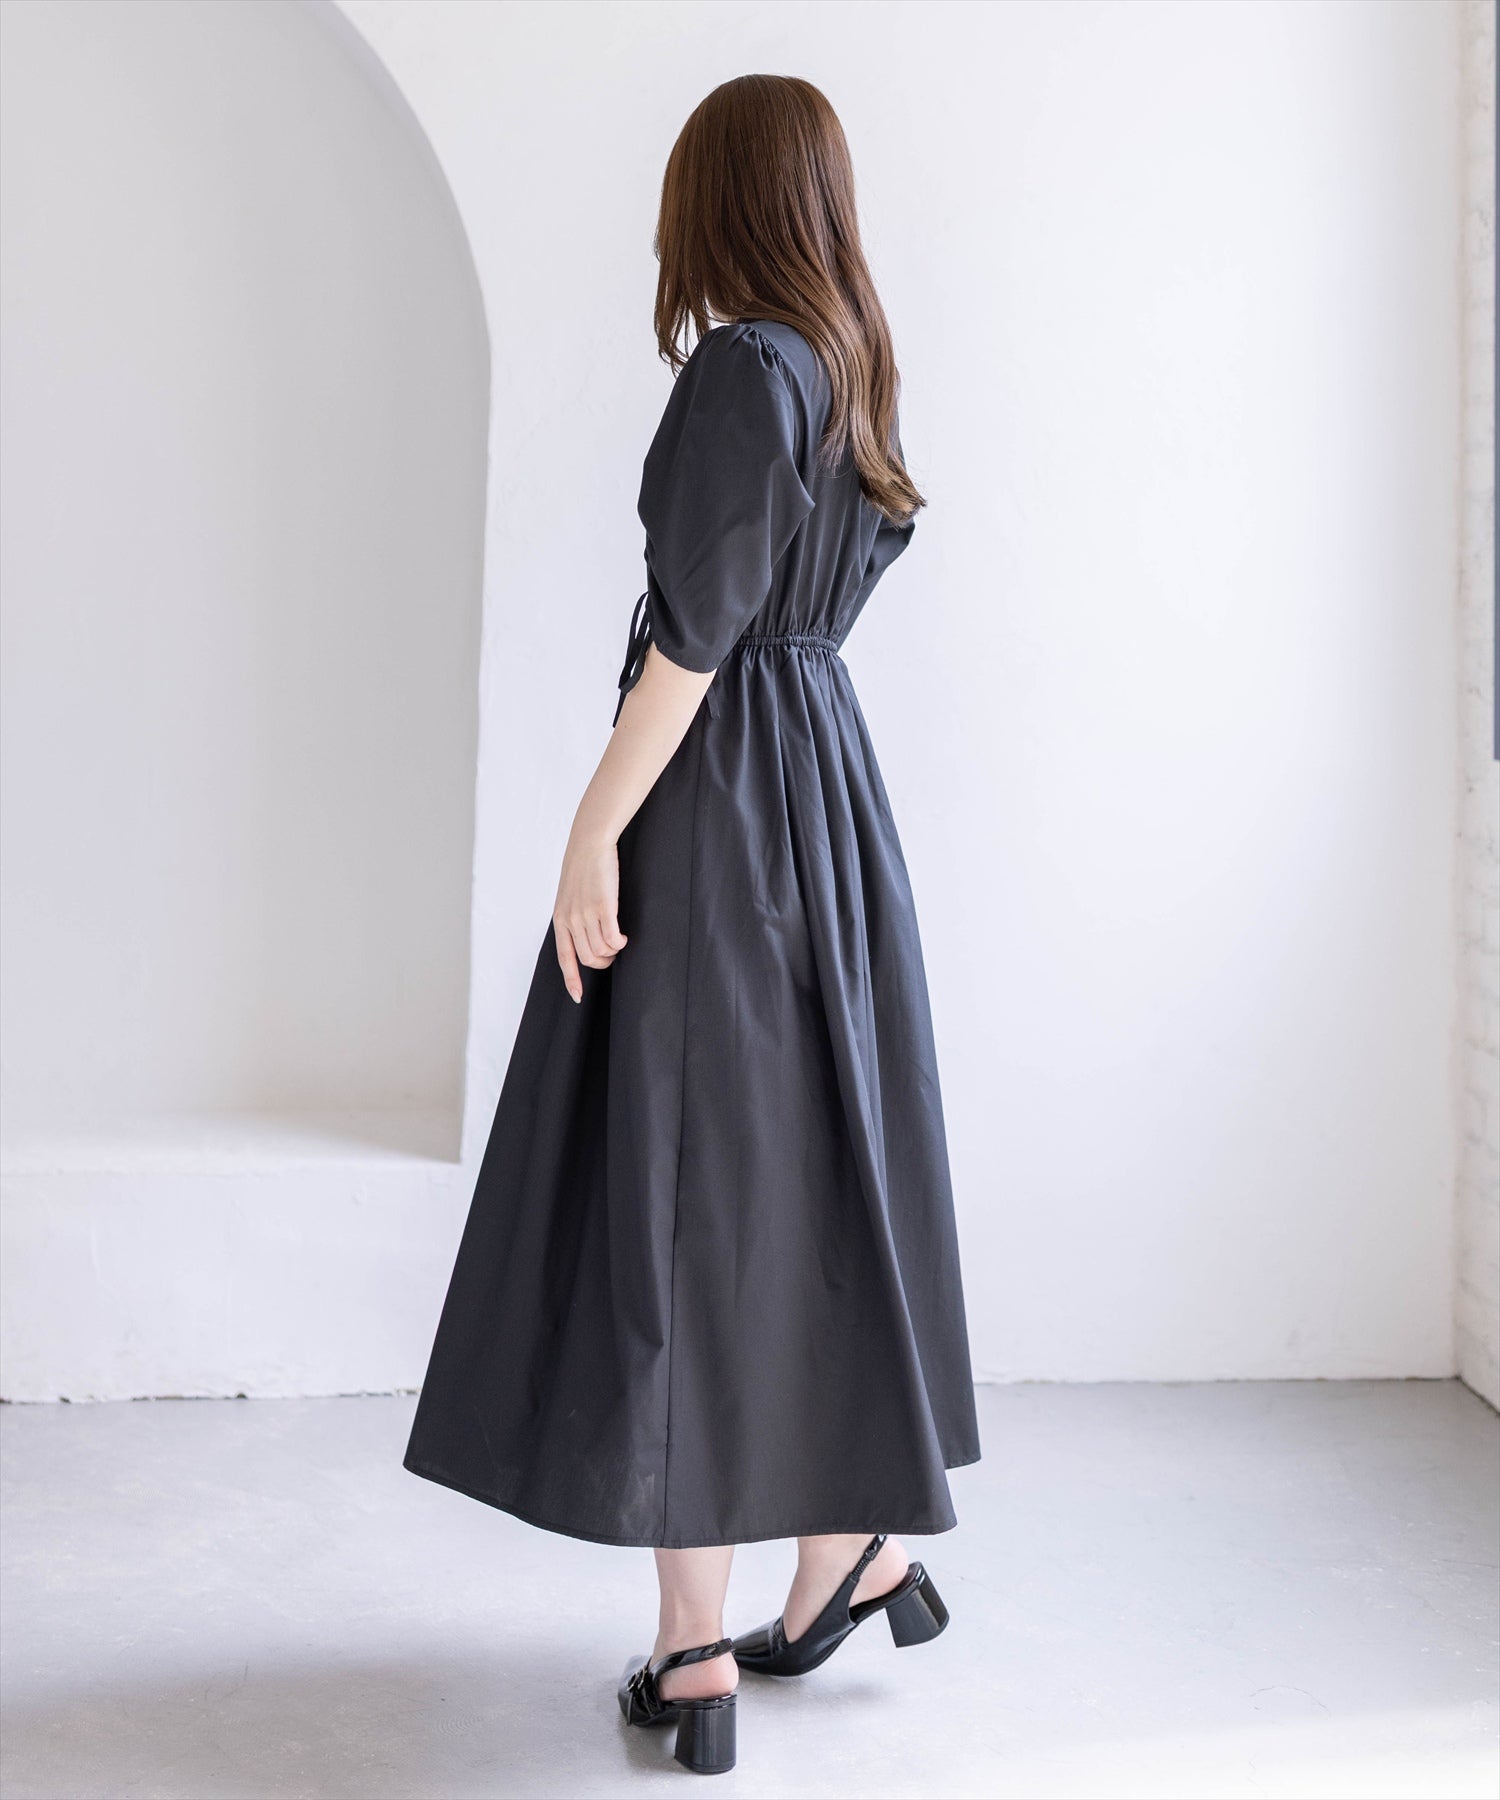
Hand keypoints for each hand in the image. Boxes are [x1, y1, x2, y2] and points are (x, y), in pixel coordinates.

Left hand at [552, 828, 627, 1002]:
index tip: (578, 996)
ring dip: (613, 952)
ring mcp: (586, 914)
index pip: (565, 958)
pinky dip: (620, 943)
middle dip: (603, 962)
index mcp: (560, 920)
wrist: (589, 844)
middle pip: (588, 958)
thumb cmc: (583, 869)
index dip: (572, 979)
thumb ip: (574, 917)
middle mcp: (570, 920)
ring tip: (619, 943)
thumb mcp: (570, 896)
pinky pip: (613, 938)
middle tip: (612, 954)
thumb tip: (586, 938)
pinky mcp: (603, 907)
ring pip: (601, 950)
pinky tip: (624, 937)